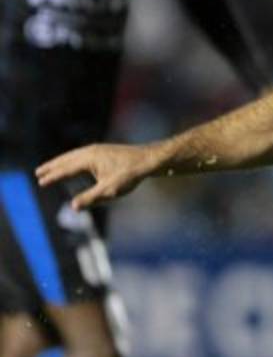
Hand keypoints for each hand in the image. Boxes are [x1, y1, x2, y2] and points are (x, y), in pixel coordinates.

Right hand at [36, 143, 159, 209]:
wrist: (149, 159)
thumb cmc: (130, 174)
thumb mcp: (110, 190)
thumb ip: (90, 198)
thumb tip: (73, 207)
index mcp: (88, 159)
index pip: (66, 169)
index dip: (53, 176)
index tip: (40, 182)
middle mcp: (91, 151)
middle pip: (67, 159)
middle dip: (53, 166)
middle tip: (38, 172)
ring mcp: (98, 149)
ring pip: (74, 155)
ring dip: (62, 161)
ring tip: (53, 167)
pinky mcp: (105, 151)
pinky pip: (83, 155)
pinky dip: (73, 159)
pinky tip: (75, 164)